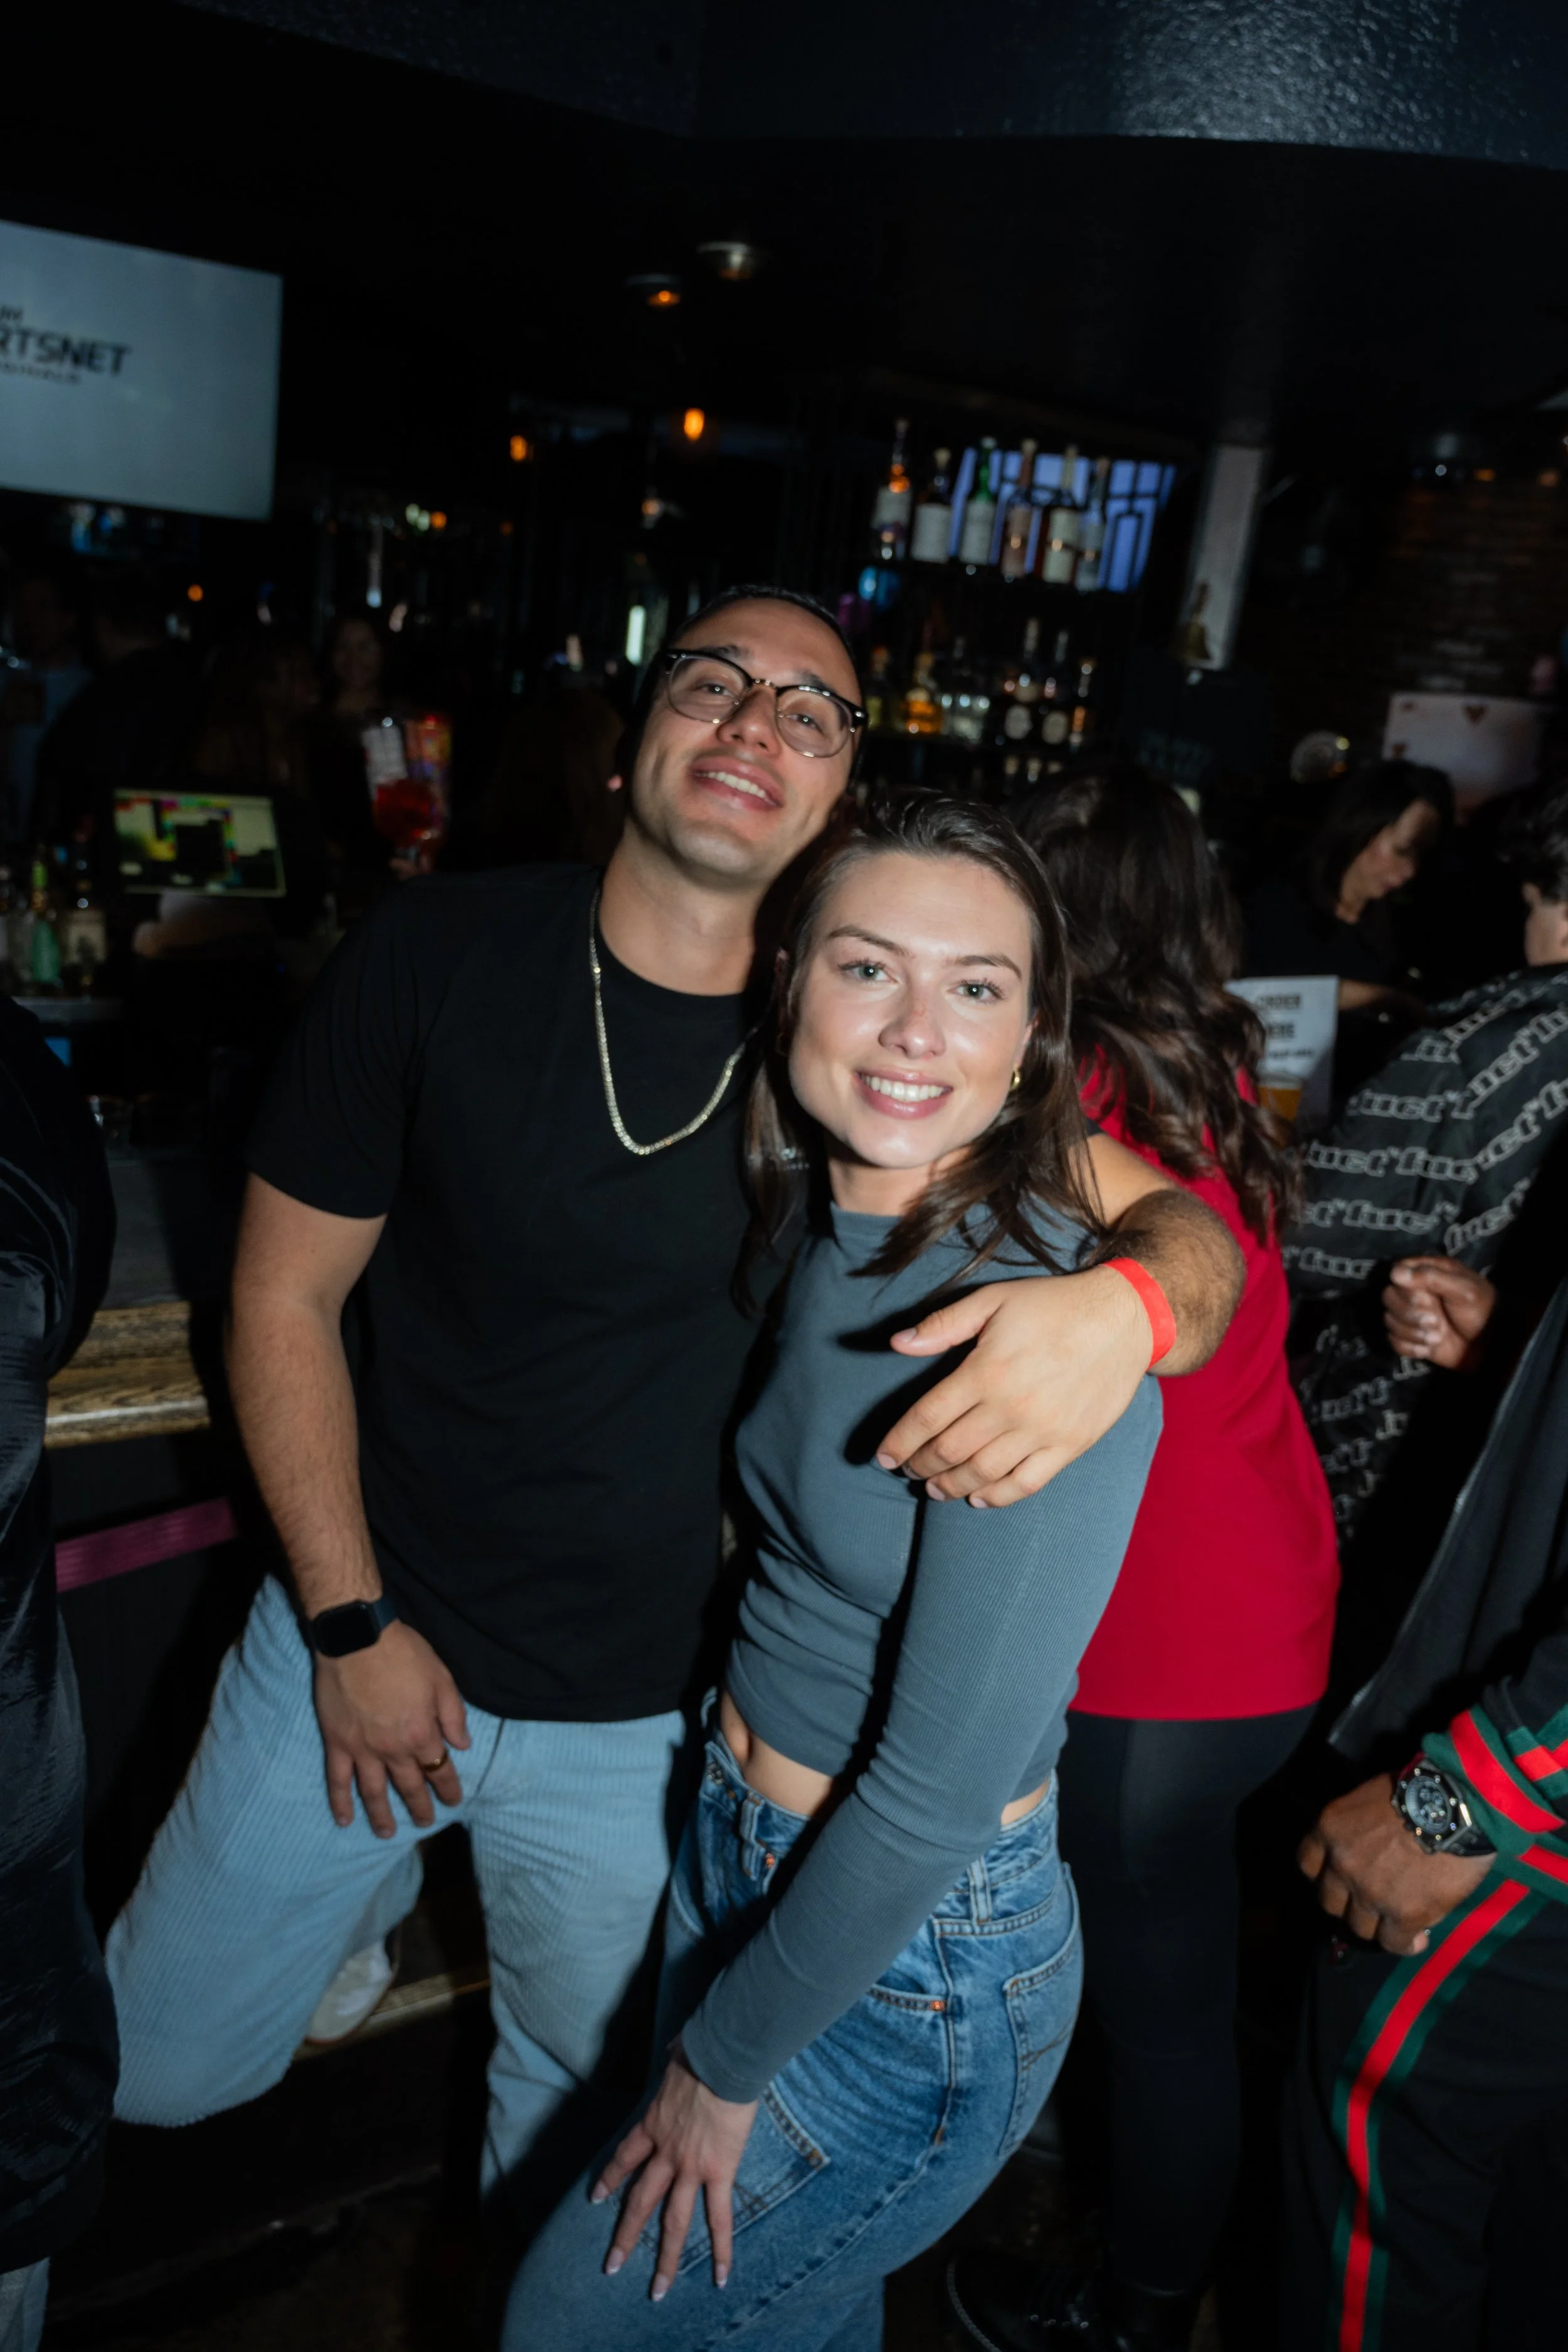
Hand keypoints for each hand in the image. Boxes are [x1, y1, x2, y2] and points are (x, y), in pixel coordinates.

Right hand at [313, 1618, 469, 1835]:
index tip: (454, 1801)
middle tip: (427, 1823)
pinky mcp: (337, 1743)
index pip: (439, 1769)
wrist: (358, 1638)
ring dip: (382, 1815)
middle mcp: (393, 1750)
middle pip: (409, 1785)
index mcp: (422, 1734)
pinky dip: (340, 1802)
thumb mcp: (442, 1678)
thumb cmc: (404, 1653)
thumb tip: (462, 1746)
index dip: (448, 1787)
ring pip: (374, 1792)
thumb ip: (453, 1715)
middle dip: (421, 1806)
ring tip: (387, 1833)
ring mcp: (362, 1750)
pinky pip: (337, 1779)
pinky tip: (344, 1820)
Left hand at [594, 2048, 756, 2300]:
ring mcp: (690, 2168)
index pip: (625, 2157)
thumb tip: (678, 2043)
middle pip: (640, 2201)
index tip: (597, 2198)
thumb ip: (674, 2057)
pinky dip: (720, 2249)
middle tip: (612, 2265)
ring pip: (673, 2221)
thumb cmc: (701, 2050)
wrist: (720, 2060)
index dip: (611, 2179)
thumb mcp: (676, 2054)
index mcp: (652, 2124)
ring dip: (665, 2258)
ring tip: (658, 2290)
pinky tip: (719, 2276)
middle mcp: (665, 2153)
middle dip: (625, 2235)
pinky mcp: (719, 2172)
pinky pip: (719, 2218)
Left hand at [875, 1263, 1150, 1505]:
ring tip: (934, 1488)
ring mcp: (1041, 1431)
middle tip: (907, 1470)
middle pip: (949, 1451)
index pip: (927, 1418)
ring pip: (982, 1473)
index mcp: (985, 1371)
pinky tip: (978, 1498)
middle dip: (920, 1465)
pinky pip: (1026, 1483)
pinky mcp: (1069, 1445)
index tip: (882, 1457)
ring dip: (950, 1486)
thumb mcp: (993, 1300)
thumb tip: (896, 1344)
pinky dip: (997, 1497)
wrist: (1122, 1319)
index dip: (899, 1441)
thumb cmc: (1053, 1306)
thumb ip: (943, 1324)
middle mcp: (1010, 1407)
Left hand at [1297, 1773, 1492, 1955]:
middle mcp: (1342, 1864)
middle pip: (1330, 1902)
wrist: (1457, 1806)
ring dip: (1376, 1925)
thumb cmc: (1418, 1789)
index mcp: (1330, 1830)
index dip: (1325, 1875)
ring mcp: (1370, 1893)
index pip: (1308, 1864)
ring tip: (1395, 1922)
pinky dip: (1404, 1944)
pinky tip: (1417, 1940)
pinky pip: (1393, 1943)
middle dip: (1348, 1903)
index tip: (1339, 1879)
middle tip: (1370, 1901)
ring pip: (1359, 1927)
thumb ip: (1357, 1830)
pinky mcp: (1403, 1914)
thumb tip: (1368, 1852)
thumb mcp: (1368, 1798)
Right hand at [1383, 1257, 1496, 1368]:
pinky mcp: (1413, 1338)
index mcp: (1429, 1273)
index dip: (1405, 1289)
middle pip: (1388, 1297)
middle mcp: (1417, 1292)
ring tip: (1437, 1337)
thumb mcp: (1463, 1289)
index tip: (1425, 1299)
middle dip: (1408, 1314)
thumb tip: (1396, 1273)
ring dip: (1411, 1332)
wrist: (1492, 1347)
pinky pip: (1394, 1341)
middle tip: (1434, 1321)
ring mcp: (1413, 1316)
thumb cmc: (1482, 1311)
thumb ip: (1430, 1277)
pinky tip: (1430, 1349)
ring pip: (1389, 1320)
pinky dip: (1410, 1347)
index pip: (1397, 1273)